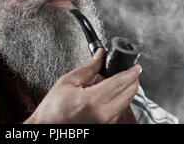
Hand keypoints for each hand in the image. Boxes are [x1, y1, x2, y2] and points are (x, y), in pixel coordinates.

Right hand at [24, 48, 140, 123]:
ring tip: (123, 81)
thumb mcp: (67, 82)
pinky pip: (118, 113)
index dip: (130, 72)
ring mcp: (105, 124)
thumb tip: (99, 56)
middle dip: (132, 81)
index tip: (135, 66)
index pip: (119, 83)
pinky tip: (114, 94)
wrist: (48, 128)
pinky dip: (120, 101)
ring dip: (127, 91)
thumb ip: (88, 68)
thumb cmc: (52, 110)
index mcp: (92, 101)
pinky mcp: (105, 128)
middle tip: (132, 71)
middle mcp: (103, 115)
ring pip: (125, 104)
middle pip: (128, 94)